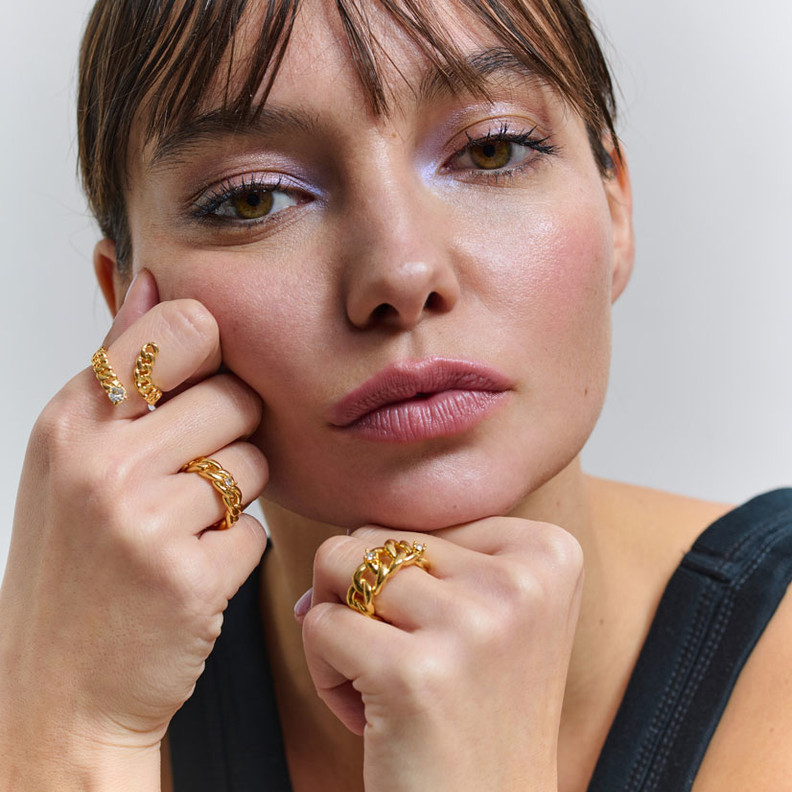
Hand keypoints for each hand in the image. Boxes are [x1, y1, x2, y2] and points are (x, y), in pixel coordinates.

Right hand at [0, 271, 267, 785]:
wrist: (60, 687)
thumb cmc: (76, 565)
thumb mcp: (74, 455)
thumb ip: (119, 366)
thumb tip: (151, 278)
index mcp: (72, 418)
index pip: (182, 326)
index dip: (214, 356)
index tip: (203, 389)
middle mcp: (99, 460)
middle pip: (236, 396)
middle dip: (232, 437)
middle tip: (191, 480)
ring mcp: (140, 519)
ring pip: (254, 461)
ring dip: (235, 497)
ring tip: (184, 530)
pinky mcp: (186, 575)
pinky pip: (256, 530)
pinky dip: (236, 552)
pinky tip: (192, 573)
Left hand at [299, 519, 582, 791]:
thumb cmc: (478, 714)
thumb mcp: (493, 613)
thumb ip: (435, 555)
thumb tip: (334, 549)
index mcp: (550, 553)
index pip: (420, 518)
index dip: (409, 582)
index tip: (444, 638)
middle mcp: (522, 582)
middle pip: (375, 538)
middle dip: (365, 602)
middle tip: (409, 665)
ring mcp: (474, 626)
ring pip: (337, 567)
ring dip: (341, 630)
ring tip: (385, 682)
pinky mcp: (415, 674)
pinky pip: (319, 623)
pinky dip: (324, 668)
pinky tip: (370, 714)